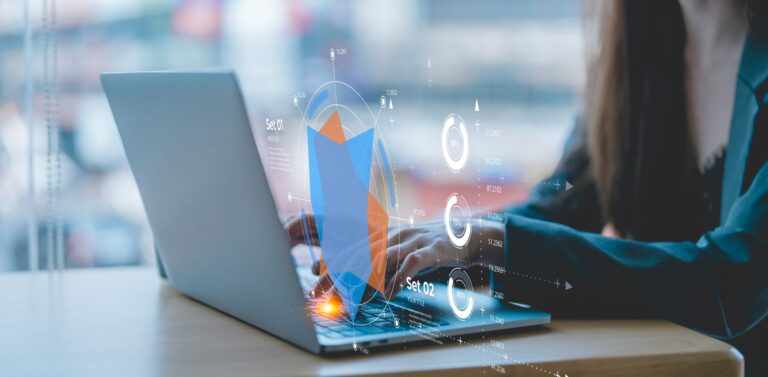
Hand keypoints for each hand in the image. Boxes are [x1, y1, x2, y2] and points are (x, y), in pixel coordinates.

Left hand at [284, 214, 504, 297]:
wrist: (471, 234)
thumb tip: (366, 291)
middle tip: (320, 288)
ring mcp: (415, 239)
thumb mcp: (407, 256)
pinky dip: (399, 278)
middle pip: (362, 252)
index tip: (314, 270)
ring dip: (362, 278)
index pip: (356, 245)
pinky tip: (389, 294)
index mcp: (389, 234)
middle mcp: (397, 234)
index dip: (334, 257)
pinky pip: (412, 263)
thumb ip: (388, 269)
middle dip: (338, 271)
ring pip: (382, 256)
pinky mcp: (432, 248)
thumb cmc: (435, 248)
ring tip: (348, 296)